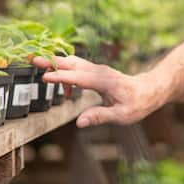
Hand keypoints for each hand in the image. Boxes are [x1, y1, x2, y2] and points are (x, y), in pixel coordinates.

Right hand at [32, 55, 160, 127]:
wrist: (150, 90)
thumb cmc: (138, 104)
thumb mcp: (122, 116)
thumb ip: (100, 116)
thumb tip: (79, 123)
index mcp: (105, 82)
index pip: (79, 78)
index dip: (61, 77)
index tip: (45, 78)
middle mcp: (100, 72)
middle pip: (73, 63)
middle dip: (52, 62)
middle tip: (33, 60)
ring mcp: (98, 69)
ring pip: (73, 62)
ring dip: (56, 64)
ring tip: (39, 67)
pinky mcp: (96, 71)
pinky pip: (77, 68)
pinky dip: (65, 72)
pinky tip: (65, 90)